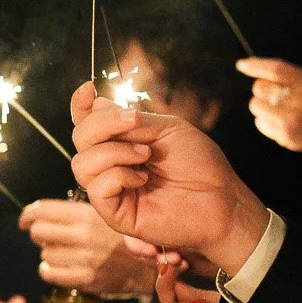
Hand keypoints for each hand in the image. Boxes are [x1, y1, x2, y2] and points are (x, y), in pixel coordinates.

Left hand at [18, 196, 158, 296]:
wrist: (153, 265)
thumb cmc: (126, 237)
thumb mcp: (107, 214)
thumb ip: (77, 212)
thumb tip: (42, 212)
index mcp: (87, 214)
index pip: (42, 210)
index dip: (28, 215)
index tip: (25, 220)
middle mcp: (84, 236)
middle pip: (38, 232)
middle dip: (38, 233)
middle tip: (45, 236)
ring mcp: (84, 259)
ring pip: (45, 253)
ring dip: (49, 252)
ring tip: (63, 251)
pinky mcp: (86, 279)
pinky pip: (50, 273)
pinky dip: (50, 269)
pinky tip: (58, 266)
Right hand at [70, 83, 266, 272]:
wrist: (221, 199)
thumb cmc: (199, 165)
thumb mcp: (167, 129)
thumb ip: (132, 120)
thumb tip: (98, 104)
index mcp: (122, 143)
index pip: (87, 123)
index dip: (81, 105)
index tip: (88, 89)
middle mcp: (110, 164)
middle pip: (80, 138)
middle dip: (102, 124)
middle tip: (134, 121)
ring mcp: (110, 190)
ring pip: (82, 163)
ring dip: (114, 151)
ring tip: (146, 155)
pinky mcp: (113, 213)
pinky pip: (96, 188)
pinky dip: (119, 176)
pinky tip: (143, 180)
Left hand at [235, 57, 301, 152]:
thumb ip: (289, 74)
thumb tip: (254, 67)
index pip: (276, 70)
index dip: (256, 65)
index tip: (241, 64)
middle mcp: (299, 102)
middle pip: (260, 88)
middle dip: (261, 88)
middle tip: (273, 93)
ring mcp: (290, 122)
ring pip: (255, 105)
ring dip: (261, 104)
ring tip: (277, 107)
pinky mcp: (283, 136)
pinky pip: (259, 122)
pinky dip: (265, 119)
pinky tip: (280, 121)